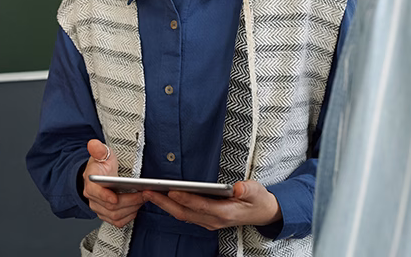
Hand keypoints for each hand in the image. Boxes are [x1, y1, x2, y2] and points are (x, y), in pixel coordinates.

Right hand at [82, 139, 144, 227]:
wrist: (100, 176)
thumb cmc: (102, 166)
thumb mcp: (102, 154)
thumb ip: (98, 150)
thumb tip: (93, 144)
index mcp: (90, 183)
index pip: (95, 192)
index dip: (105, 196)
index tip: (115, 197)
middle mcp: (93, 199)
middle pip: (110, 206)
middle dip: (129, 200)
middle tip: (144, 193)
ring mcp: (99, 209)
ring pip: (116, 215)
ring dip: (132, 208)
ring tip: (144, 199)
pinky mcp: (106, 215)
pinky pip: (118, 221)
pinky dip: (129, 216)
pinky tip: (137, 207)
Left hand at [142, 179, 281, 230]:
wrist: (262, 213)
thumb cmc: (257, 200)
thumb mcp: (257, 192)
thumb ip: (248, 190)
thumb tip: (239, 187)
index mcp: (225, 213)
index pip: (200, 206)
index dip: (185, 199)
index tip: (171, 190)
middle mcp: (214, 220)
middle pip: (185, 212)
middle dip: (164, 202)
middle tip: (148, 192)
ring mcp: (209, 222)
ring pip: (182, 214)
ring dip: (164, 205)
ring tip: (149, 193)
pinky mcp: (206, 219)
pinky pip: (185, 214)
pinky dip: (171, 206)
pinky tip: (162, 198)